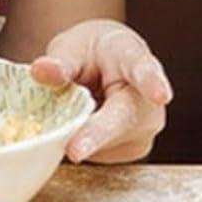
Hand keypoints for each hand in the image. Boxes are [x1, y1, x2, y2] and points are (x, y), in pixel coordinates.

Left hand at [28, 19, 170, 163]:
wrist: (105, 68)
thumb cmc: (90, 53)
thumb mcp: (71, 47)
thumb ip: (60, 61)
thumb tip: (40, 70)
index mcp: (131, 55)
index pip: (143, 68)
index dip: (152, 82)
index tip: (160, 95)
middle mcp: (148, 95)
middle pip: (126, 117)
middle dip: (100, 135)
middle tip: (74, 151)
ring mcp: (145, 125)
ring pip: (109, 142)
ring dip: (81, 137)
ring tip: (68, 116)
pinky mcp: (134, 148)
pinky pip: (101, 153)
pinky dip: (82, 145)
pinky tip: (78, 130)